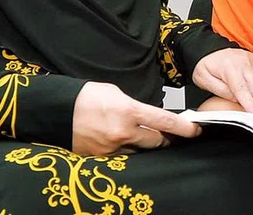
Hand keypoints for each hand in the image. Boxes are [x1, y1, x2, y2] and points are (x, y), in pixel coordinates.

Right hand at [72, 81, 200, 155]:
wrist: (57, 111)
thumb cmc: (87, 96)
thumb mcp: (116, 93)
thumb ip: (136, 106)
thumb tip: (148, 116)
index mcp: (129, 111)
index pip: (164, 121)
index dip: (183, 128)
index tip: (195, 130)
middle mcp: (123, 133)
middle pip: (157, 141)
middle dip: (165, 138)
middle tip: (170, 134)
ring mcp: (112, 148)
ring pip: (141, 152)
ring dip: (145, 145)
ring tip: (141, 136)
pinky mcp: (102, 159)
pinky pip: (124, 158)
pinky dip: (127, 151)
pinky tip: (123, 143)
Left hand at [193, 48, 252, 112]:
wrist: (207, 49)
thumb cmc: (204, 65)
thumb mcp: (204, 81)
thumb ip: (222, 92)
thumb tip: (237, 100)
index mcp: (229, 67)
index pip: (242, 90)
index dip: (249, 104)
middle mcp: (243, 61)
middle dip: (248, 99)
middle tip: (234, 97)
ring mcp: (250, 59)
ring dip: (249, 91)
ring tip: (234, 86)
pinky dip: (250, 83)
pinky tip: (239, 80)